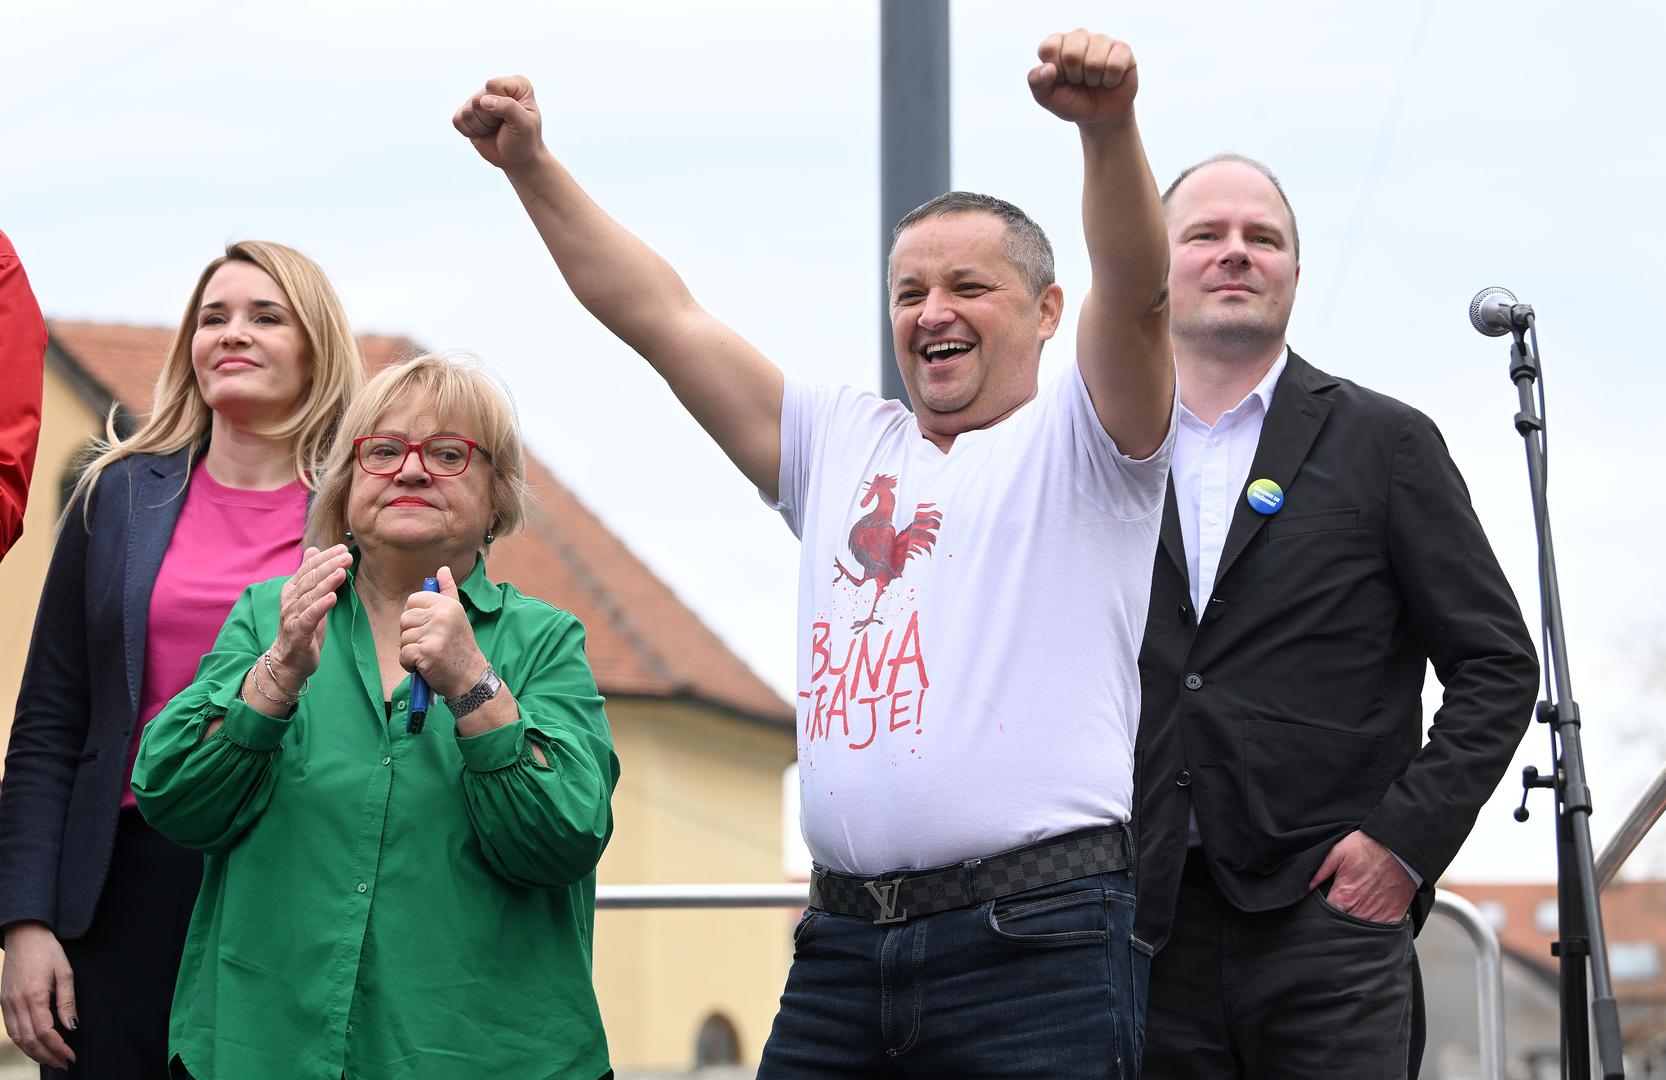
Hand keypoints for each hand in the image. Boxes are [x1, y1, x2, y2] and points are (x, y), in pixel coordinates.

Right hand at [1, 921, 75, 1069]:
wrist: (24, 935)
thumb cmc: (47, 951)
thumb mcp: (65, 972)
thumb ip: (67, 1002)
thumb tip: (72, 1026)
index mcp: (34, 996)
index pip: (46, 1032)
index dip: (59, 1048)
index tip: (71, 1056)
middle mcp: (17, 1003)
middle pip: (30, 1040)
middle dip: (47, 1056)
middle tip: (63, 1064)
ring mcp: (7, 1004)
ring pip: (18, 1038)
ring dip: (34, 1053)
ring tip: (51, 1060)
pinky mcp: (3, 1002)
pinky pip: (11, 1029)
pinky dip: (22, 1042)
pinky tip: (34, 1047)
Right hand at [268, 545, 352, 683]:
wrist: (289, 660)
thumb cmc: (302, 627)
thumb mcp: (307, 598)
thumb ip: (310, 575)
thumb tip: (314, 550)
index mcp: (292, 590)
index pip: (309, 569)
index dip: (325, 557)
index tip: (343, 548)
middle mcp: (290, 601)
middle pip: (310, 579)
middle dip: (329, 565)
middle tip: (347, 555)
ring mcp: (292, 616)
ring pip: (310, 595)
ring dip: (327, 582)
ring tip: (341, 571)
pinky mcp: (298, 632)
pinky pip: (309, 617)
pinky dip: (321, 606)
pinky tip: (332, 597)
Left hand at [399, 566, 486, 698]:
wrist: (469, 677)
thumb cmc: (460, 647)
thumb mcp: (457, 616)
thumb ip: (448, 592)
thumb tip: (442, 569)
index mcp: (448, 604)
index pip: (413, 600)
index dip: (415, 617)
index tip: (427, 628)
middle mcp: (442, 615)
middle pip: (404, 619)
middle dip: (411, 635)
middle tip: (429, 644)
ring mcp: (434, 633)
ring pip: (403, 637)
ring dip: (410, 651)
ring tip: (428, 655)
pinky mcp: (426, 651)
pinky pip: (403, 654)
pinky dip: (409, 664)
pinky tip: (424, 665)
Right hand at [454, 76, 544, 172]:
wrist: (517, 159)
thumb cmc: (525, 140)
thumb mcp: (525, 125)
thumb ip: (509, 108)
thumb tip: (483, 101)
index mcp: (515, 84)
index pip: (493, 85)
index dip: (500, 105)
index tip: (513, 118)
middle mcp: (496, 88)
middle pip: (478, 100)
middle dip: (490, 120)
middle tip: (503, 126)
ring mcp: (479, 99)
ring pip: (467, 112)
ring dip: (482, 127)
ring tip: (495, 129)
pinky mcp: (466, 112)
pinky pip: (458, 120)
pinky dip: (471, 132)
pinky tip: (484, 132)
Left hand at [1028, 30, 1138, 125]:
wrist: (1099, 116)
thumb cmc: (1072, 102)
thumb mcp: (1047, 97)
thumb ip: (1036, 81)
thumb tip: (1048, 68)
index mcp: (1057, 43)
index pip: (1048, 49)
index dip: (1055, 72)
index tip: (1061, 80)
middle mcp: (1079, 36)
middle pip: (1072, 54)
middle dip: (1075, 77)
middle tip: (1079, 82)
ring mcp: (1102, 40)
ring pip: (1095, 61)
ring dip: (1093, 81)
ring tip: (1094, 81)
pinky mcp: (1122, 49)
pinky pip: (1114, 65)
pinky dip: (1110, 81)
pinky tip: (1110, 80)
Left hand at [1309, 830, 1416, 924]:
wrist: (1400, 848)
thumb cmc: (1368, 848)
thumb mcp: (1336, 853)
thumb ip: (1317, 873)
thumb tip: (1301, 888)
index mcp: (1344, 897)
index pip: (1324, 918)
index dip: (1318, 918)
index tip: (1316, 915)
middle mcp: (1360, 911)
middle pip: (1341, 928)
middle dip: (1334, 926)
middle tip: (1331, 919)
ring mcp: (1378, 916)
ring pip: (1360, 933)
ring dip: (1352, 930)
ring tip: (1347, 923)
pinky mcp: (1393, 917)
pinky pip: (1380, 933)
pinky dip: (1372, 932)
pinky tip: (1366, 924)